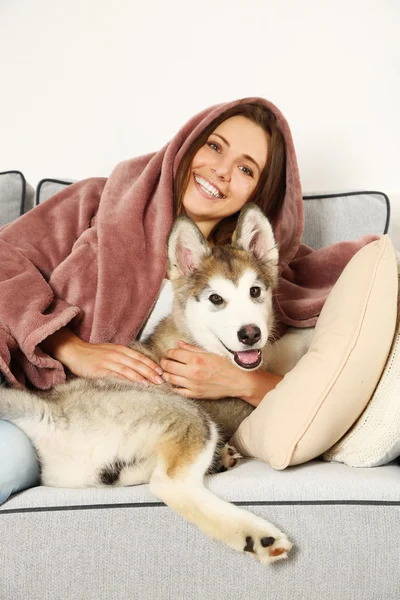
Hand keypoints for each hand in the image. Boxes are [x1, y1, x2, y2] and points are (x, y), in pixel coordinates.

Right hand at [41, 328, 163, 384]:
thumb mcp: (111, 352)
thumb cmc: (94, 354)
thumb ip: (124, 358)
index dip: (152, 365)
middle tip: (162, 381)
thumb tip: (139, 368)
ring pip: (129, 369)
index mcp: (121, 349)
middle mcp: (117, 354)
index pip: (140, 357)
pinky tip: (135, 384)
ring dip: (142, 376)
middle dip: (151, 372)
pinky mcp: (100, 370)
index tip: (162, 372)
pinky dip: (127, 380)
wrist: (75, 352)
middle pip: (138, 363)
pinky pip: (116, 375)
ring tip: (152, 384)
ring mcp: (109, 361)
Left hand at [160, 341, 240, 398]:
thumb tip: (178, 344)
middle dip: (164, 362)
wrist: (238, 381)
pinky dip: (173, 386)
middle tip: (165, 361)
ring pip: (170, 379)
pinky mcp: (195, 394)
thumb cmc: (227, 364)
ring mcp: (192, 385)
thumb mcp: (211, 352)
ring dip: (166, 374)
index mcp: (196, 359)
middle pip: (168, 366)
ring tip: (168, 371)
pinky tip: (174, 382)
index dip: (169, 352)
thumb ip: (192, 348)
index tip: (170, 353)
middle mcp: (192, 372)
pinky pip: (178, 391)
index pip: (173, 354)